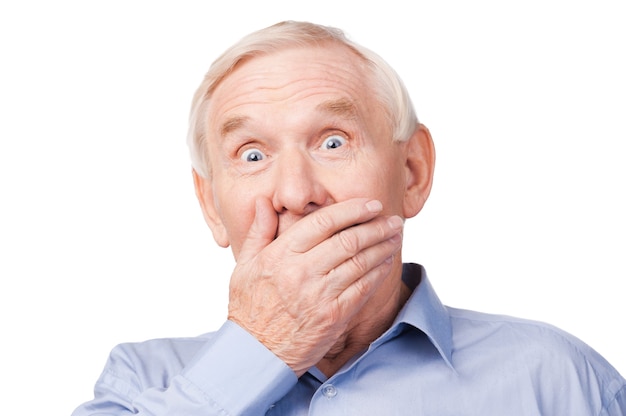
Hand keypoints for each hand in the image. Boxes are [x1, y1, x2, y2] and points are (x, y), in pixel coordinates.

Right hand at [227, 197, 402, 375]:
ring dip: (383, 247)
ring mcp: (319, 295)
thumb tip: (263, 203)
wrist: (256, 353)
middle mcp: (301, 272)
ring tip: (395, 236)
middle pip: (348, 240)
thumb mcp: (244, 265)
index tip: (371, 204)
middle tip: (393, 220)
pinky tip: (387, 262)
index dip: (352, 209)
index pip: (323, 222)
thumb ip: (259, 231)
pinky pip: (362, 288)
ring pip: (360, 262)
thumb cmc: (249, 307)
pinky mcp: (333, 316)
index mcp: (280, 255)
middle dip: (376, 226)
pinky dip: (378, 272)